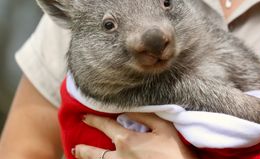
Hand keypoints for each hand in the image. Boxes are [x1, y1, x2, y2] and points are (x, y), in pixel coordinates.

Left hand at [73, 113, 197, 158]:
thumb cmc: (175, 151)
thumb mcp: (164, 128)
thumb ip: (145, 117)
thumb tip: (128, 112)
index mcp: (127, 141)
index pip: (106, 127)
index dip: (94, 120)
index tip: (85, 116)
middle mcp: (119, 157)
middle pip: (95, 153)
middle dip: (84, 149)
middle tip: (76, 146)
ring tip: (80, 156)